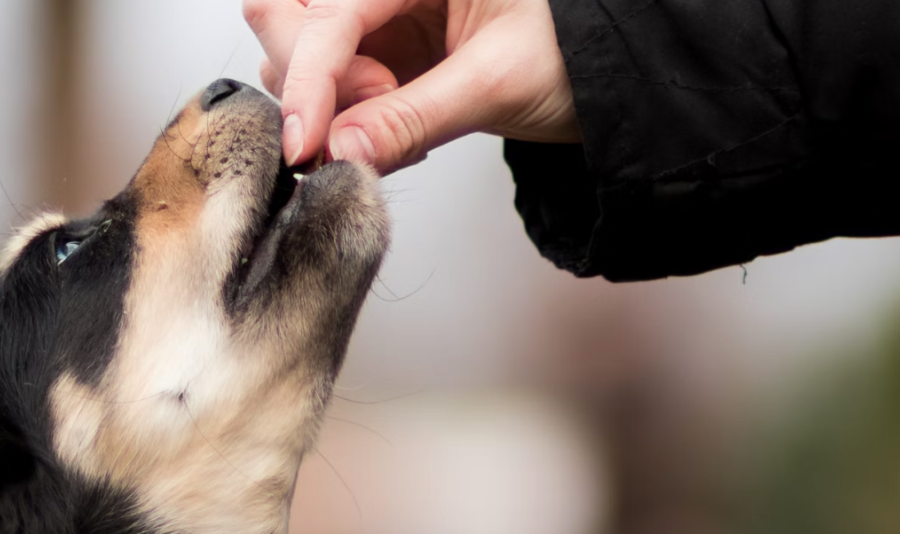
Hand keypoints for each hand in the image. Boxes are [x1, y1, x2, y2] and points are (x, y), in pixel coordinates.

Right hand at [246, 0, 580, 174]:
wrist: (612, 75)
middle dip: (309, 74)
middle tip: (372, 113)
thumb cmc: (576, 51)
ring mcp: (381, 13)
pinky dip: (344, 115)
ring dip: (326, 98)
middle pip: (287, 10)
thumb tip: (339, 152)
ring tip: (394, 122)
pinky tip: (393, 131)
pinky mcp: (383, 49)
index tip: (304, 144)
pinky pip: (331, 81)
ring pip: (299, 47)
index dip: (308, 78)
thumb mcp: (498, 84)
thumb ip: (412, 119)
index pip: (331, 12)